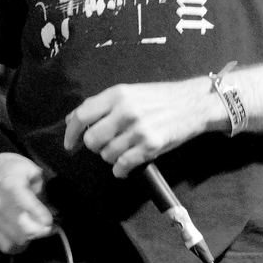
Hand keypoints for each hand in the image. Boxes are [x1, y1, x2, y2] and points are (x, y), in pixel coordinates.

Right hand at [0, 153, 53, 252]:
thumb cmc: (15, 169)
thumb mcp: (32, 170)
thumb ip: (42, 189)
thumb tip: (53, 210)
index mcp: (10, 186)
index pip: (25, 204)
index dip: (40, 215)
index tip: (49, 220)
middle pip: (23, 229)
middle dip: (40, 230)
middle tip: (51, 226)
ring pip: (17, 240)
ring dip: (32, 238)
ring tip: (40, 231)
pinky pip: (7, 246)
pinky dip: (20, 245)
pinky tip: (27, 237)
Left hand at [63, 77, 226, 177]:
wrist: (193, 104)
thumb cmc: (161, 98)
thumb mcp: (130, 92)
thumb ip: (103, 104)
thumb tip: (73, 119)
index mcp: (117, 94)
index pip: (82, 115)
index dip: (71, 132)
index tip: (69, 143)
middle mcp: (125, 111)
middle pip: (92, 140)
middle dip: (95, 146)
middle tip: (106, 144)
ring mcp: (137, 129)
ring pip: (107, 155)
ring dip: (111, 157)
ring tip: (123, 150)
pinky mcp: (149, 146)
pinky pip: (123, 165)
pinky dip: (121, 169)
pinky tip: (126, 165)